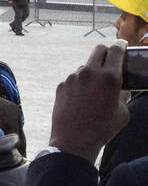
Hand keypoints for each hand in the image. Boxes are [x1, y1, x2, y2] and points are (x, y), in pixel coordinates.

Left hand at [49, 41, 128, 164]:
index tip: (122, 45)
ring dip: (92, 72)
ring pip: (85, 66)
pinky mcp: (61, 86)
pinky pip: (74, 79)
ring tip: (95, 89)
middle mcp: (89, 73)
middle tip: (110, 60)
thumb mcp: (123, 111)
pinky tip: (82, 99)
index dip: (121, 45)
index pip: (116, 50)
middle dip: (106, 52)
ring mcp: (72, 78)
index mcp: (109, 77)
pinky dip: (80, 84)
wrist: (74, 140)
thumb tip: (122, 88)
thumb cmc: (103, 128)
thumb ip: (123, 95)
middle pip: (98, 50)